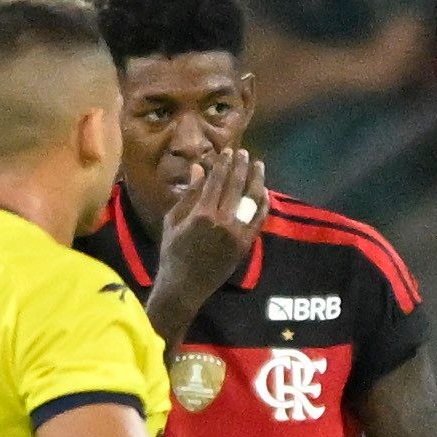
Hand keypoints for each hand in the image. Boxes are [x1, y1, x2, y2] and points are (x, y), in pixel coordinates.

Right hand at [161, 139, 264, 290]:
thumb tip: (199, 168)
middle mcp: (223, 222)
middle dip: (241, 166)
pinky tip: (263, 191)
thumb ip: (189, 194)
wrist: (185, 286)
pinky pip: (259, 220)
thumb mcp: (173, 220)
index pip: (217, 181)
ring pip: (252, 200)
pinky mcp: (246, 245)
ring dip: (257, 180)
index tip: (228, 151)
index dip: (223, 163)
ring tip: (259, 166)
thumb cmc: (173, 252)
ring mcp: (237, 234)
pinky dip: (263, 204)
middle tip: (244, 153)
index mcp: (202, 214)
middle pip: (236, 186)